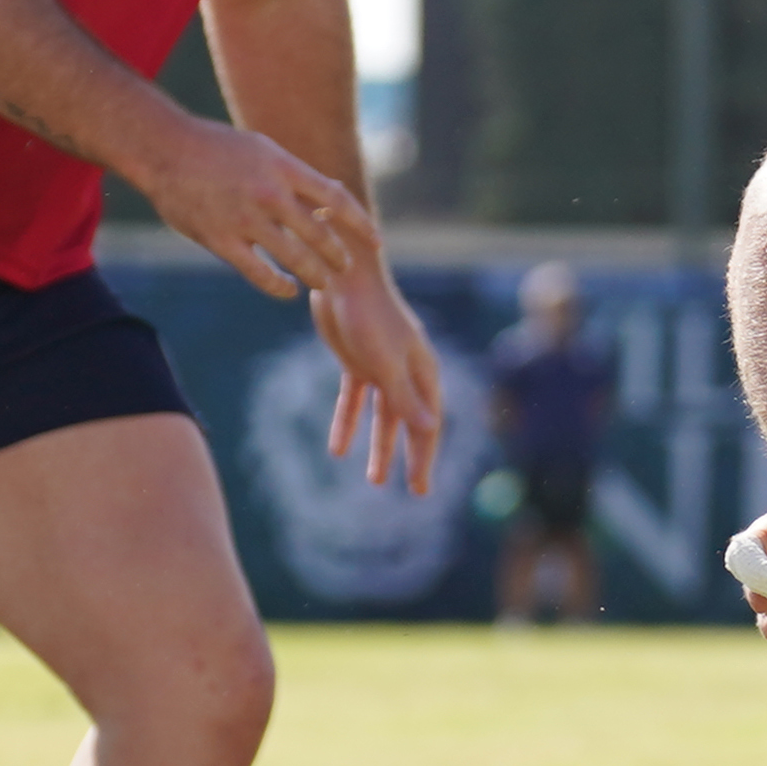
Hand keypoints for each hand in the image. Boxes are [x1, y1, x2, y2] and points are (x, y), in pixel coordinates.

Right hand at [141, 115, 376, 302]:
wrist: (163, 148)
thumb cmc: (213, 148)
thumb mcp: (261, 150)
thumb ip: (290, 176)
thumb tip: (323, 199)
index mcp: (283, 167)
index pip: (336, 199)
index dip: (360, 223)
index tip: (376, 241)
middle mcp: (270, 193)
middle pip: (320, 233)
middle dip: (339, 255)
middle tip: (347, 267)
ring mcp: (246, 218)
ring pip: (296, 257)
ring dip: (316, 274)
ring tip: (323, 282)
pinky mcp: (221, 240)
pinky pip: (259, 273)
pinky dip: (279, 286)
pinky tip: (288, 290)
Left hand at [306, 264, 446, 493]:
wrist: (341, 273)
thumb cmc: (370, 314)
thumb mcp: (386, 361)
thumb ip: (404, 396)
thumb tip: (429, 427)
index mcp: (423, 372)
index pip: (428, 423)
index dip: (425, 458)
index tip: (420, 489)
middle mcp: (407, 372)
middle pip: (410, 423)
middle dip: (410, 458)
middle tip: (413, 491)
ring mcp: (381, 367)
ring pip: (382, 416)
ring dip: (379, 446)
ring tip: (373, 480)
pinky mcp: (356, 360)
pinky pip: (353, 400)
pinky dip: (347, 422)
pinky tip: (337, 448)